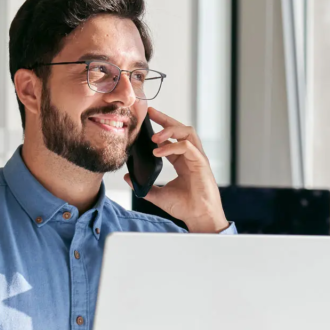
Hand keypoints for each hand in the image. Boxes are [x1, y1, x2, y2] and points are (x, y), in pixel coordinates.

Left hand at [125, 107, 228, 232]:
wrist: (199, 217)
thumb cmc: (185, 207)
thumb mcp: (159, 195)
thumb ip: (144, 186)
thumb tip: (128, 178)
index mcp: (182, 161)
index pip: (171, 138)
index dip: (160, 128)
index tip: (146, 120)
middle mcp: (191, 156)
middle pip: (180, 129)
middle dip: (165, 119)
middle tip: (150, 112)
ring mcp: (197, 158)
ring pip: (187, 132)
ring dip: (170, 130)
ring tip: (154, 136)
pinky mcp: (201, 162)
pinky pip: (187, 146)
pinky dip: (172, 146)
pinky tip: (158, 151)